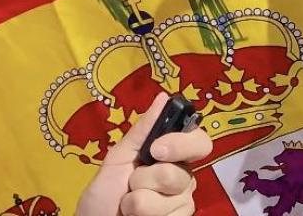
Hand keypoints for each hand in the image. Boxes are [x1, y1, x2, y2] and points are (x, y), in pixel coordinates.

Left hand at [76, 93, 211, 215]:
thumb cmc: (103, 193)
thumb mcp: (117, 158)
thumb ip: (142, 131)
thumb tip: (164, 97)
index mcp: (170, 156)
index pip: (199, 142)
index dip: (182, 144)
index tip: (156, 150)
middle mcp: (182, 178)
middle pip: (181, 173)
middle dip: (147, 179)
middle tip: (130, 185)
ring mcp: (182, 203)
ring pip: (174, 198)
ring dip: (140, 202)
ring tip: (128, 206)